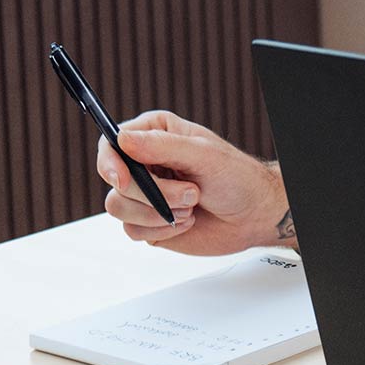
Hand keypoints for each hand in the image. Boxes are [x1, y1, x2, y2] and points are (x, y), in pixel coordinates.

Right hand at [96, 110, 292, 255]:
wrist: (254, 215)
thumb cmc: (237, 178)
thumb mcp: (203, 154)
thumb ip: (161, 146)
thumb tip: (122, 139)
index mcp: (155, 135)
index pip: (111, 143)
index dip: (110, 162)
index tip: (122, 179)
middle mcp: (145, 163)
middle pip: (114, 180)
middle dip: (153, 193)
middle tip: (190, 194)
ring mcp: (145, 193)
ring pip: (119, 207)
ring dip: (158, 212)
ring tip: (190, 207)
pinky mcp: (148, 221)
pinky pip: (132, 230)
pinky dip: (161, 229)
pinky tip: (186, 221)